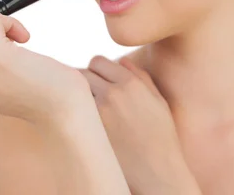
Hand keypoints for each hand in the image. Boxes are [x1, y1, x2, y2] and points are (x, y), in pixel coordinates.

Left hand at [79, 56, 199, 194]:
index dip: (96, 70)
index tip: (98, 81)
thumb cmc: (161, 137)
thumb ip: (141, 77)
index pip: (98, 61)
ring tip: (85, 109)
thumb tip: (122, 61)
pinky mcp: (88, 131)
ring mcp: (98, 113)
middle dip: (84, 81)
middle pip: (82, 73)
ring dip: (77, 96)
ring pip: (74, 92)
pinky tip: (82, 124)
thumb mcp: (158, 102)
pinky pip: (72, 113)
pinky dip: (73, 114)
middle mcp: (113, 93)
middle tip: (90, 96)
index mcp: (131, 83)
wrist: (157, 172)